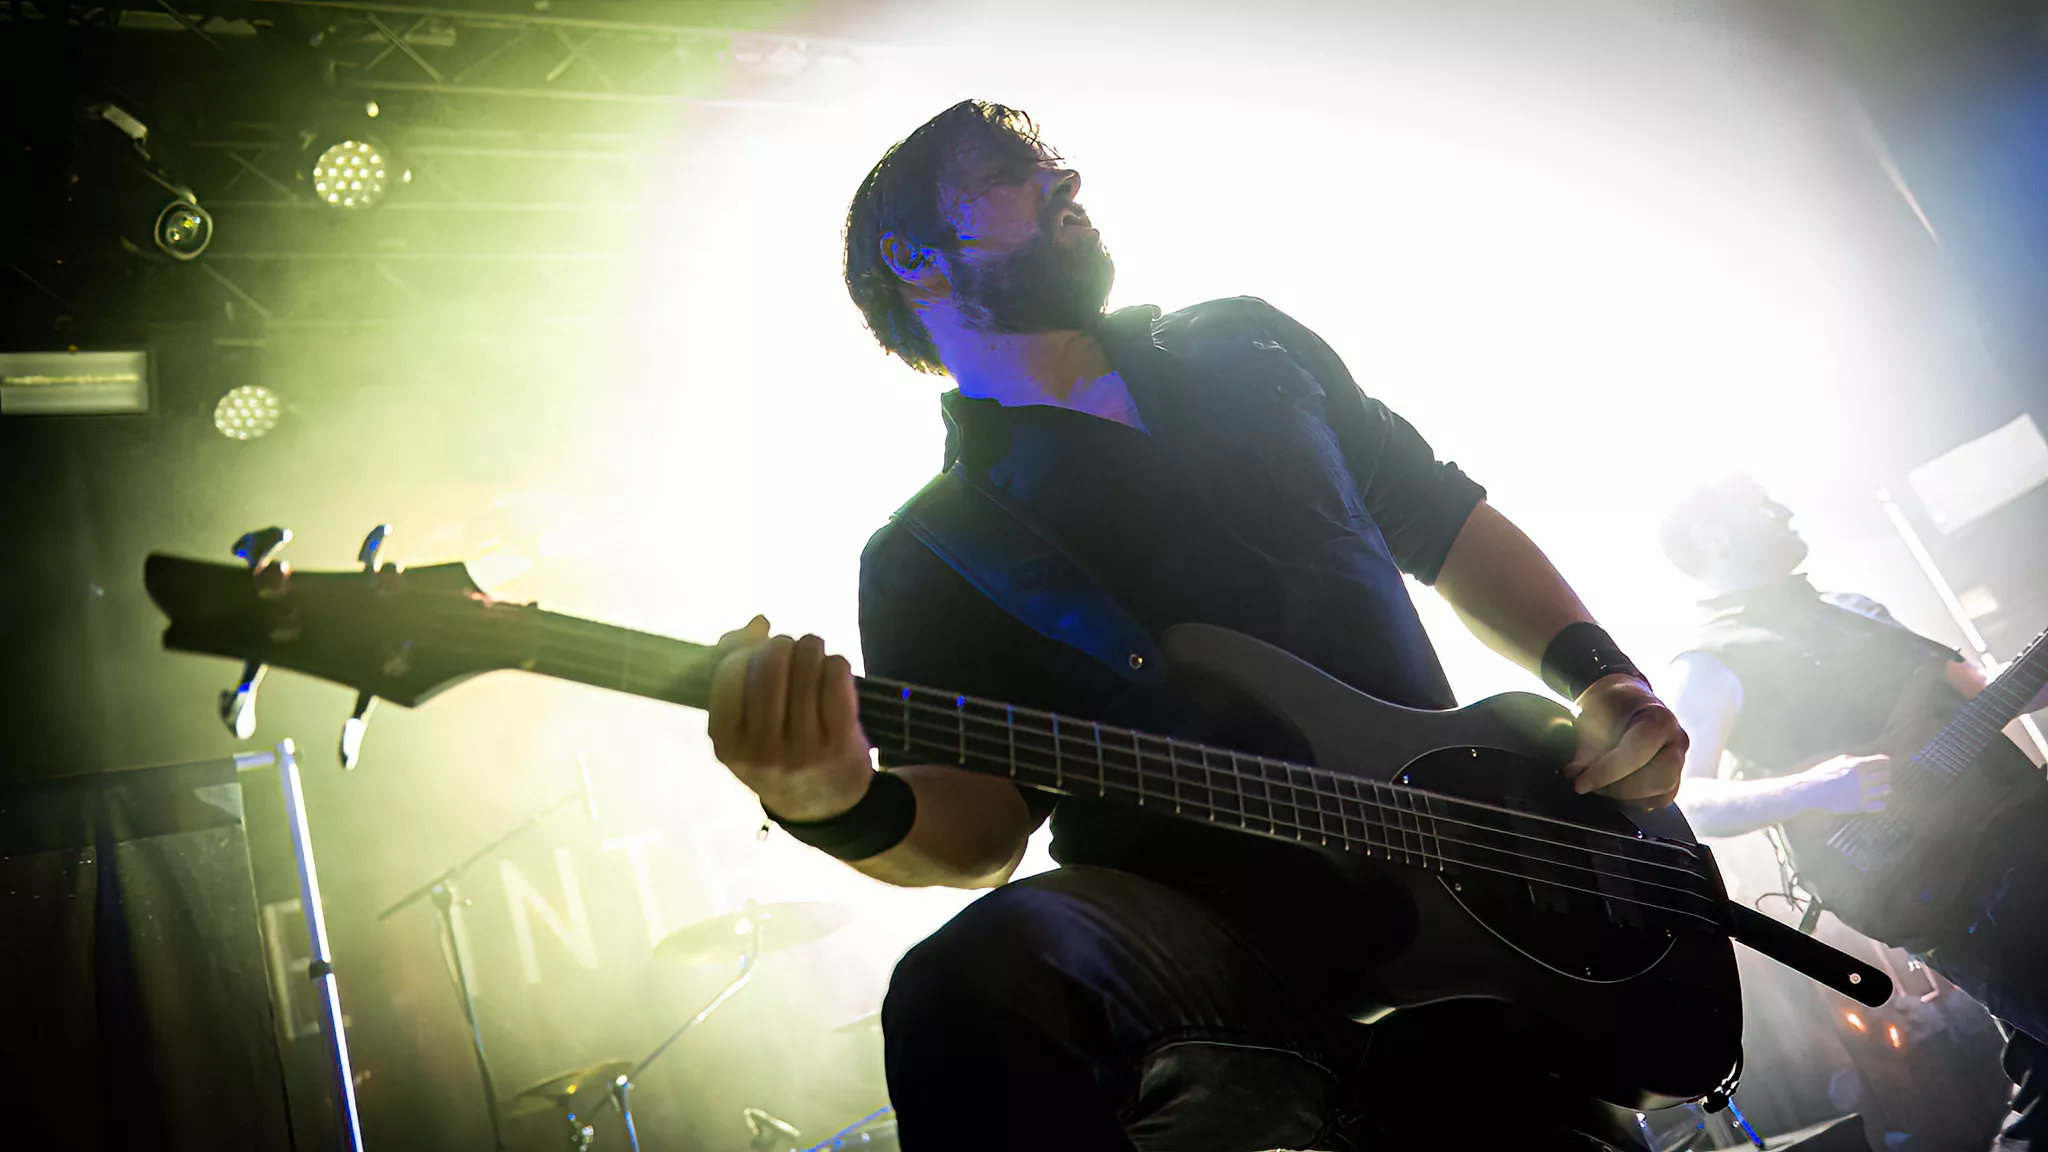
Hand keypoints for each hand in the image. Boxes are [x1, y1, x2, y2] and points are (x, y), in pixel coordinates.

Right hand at [706, 616, 874, 822]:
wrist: (823, 807)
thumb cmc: (776, 753)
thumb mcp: (742, 726)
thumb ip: (736, 668)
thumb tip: (759, 621)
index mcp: (727, 743)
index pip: (729, 672)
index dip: (746, 649)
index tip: (759, 651)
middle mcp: (761, 750)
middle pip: (770, 664)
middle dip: (783, 644)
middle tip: (791, 648)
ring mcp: (802, 749)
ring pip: (807, 665)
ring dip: (811, 647)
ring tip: (813, 651)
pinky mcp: (839, 743)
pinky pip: (836, 677)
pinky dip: (835, 662)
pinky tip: (832, 669)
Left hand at [1563, 674, 1687, 808]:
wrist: (1624, 698)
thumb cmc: (1609, 703)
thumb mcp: (1591, 712)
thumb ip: (1586, 744)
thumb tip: (1577, 773)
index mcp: (1659, 719)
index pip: (1638, 751)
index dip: (1607, 771)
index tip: (1581, 782)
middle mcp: (1676, 741)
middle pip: (1658, 778)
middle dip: (1620, 787)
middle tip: (1589, 783)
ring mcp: (1679, 761)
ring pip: (1660, 794)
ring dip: (1625, 797)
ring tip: (1600, 785)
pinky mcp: (1673, 778)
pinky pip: (1659, 800)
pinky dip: (1635, 801)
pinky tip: (1614, 790)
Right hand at [1794, 754, 1889, 814]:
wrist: (1811, 791)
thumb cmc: (1822, 774)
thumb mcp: (1838, 761)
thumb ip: (1854, 760)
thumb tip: (1868, 761)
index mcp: (1857, 766)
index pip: (1882, 762)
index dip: (1885, 762)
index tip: (1884, 764)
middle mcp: (1862, 779)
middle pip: (1885, 775)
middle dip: (1884, 775)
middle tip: (1881, 776)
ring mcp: (1862, 793)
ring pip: (1885, 790)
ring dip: (1884, 788)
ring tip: (1882, 789)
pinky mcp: (1859, 806)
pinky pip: (1880, 806)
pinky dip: (1880, 804)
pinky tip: (1877, 802)